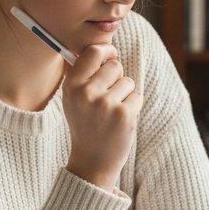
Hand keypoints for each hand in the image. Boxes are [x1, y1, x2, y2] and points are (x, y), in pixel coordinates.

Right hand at [62, 43, 141, 188]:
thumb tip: (100, 48)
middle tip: (108, 98)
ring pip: (127, 81)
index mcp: (71, 86)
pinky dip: (133, 106)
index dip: (107, 51)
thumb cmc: (86, 125)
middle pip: (115, 66)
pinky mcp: (123, 115)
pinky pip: (137, 96)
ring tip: (112, 112)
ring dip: (125, 94)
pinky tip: (121, 120)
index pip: (93, 52)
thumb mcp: (73, 99)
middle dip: (117, 78)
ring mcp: (105, 104)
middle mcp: (86, 93)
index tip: (111, 57)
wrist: (92, 161)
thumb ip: (82, 74)